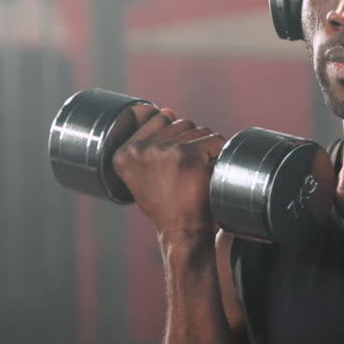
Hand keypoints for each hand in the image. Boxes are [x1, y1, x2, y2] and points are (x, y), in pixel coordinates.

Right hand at [111, 104, 225, 238]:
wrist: (182, 233)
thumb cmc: (167, 204)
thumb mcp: (144, 175)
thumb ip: (149, 141)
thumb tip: (166, 110)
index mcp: (124, 154)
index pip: (157, 118)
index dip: (172, 137)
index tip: (174, 162)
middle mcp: (140, 150)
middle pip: (179, 122)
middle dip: (190, 142)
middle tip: (187, 172)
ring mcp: (165, 151)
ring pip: (198, 129)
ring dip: (204, 148)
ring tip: (197, 174)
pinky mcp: (188, 155)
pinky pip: (214, 140)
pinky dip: (219, 154)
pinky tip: (209, 173)